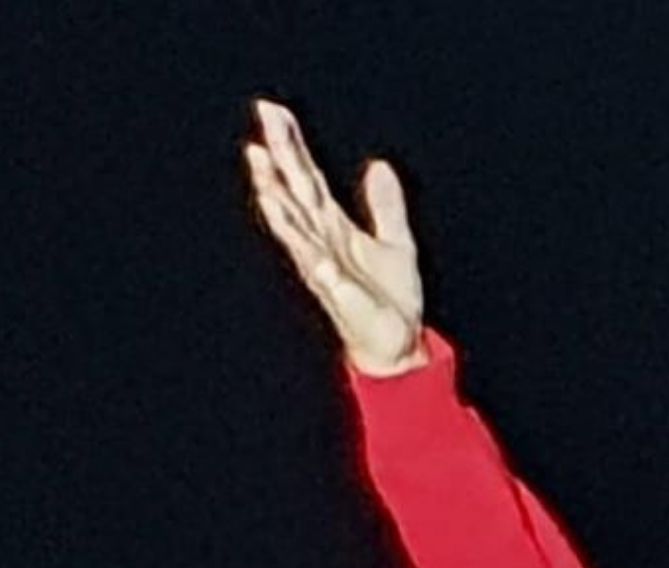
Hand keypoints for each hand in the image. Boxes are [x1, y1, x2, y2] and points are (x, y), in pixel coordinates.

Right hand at [243, 99, 426, 375]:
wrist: (398, 345)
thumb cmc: (390, 299)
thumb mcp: (396, 242)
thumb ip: (386, 205)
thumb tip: (379, 164)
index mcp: (334, 227)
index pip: (307, 178)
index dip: (292, 144)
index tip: (274, 111)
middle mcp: (321, 241)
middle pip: (294, 189)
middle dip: (279, 153)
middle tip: (263, 115)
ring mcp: (322, 264)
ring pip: (292, 221)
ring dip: (275, 192)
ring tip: (260, 162)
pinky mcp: (333, 287)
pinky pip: (311, 258)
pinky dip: (298, 237)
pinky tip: (285, 215)